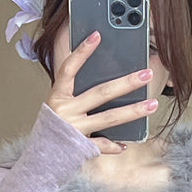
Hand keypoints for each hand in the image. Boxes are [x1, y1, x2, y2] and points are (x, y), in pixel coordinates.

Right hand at [45, 30, 156, 154]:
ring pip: (109, 118)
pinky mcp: (80, 147)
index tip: (97, 35)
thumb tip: (108, 79)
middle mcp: (66, 111)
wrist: (39, 157)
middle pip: (101, 93)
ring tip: (152, 104)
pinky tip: (126, 143)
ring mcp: (74, 129)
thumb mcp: (59, 104)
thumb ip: (76, 93)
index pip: (69, 69)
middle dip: (126, 83)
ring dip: (133, 111)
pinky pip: (102, 144)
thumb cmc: (53, 127)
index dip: (82, 52)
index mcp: (58, 96)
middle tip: (147, 74)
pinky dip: (114, 145)